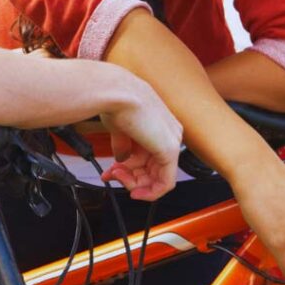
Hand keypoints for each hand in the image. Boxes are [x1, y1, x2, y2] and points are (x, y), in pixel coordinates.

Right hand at [99, 84, 181, 200]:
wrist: (115, 92)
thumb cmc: (116, 101)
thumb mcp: (120, 128)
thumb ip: (124, 146)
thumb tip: (121, 159)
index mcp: (159, 123)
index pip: (148, 156)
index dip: (129, 168)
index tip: (113, 171)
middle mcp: (169, 131)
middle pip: (153, 169)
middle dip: (129, 176)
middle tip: (112, 175)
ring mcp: (172, 140)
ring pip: (157, 178)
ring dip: (133, 182)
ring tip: (115, 174)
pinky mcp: (170, 150)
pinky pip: (165, 183)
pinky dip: (149, 192)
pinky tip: (133, 191)